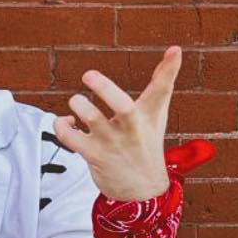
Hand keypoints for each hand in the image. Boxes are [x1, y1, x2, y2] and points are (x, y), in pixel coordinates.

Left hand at [54, 45, 180, 201]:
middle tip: (89, 75)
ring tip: (77, 102)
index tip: (175, 50)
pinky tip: (66, 122)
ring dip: (78, 104)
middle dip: (105, 87)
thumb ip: (162, 82)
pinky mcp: (94, 155)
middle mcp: (131, 127)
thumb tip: (175, 49)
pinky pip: (71, 138)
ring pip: (91, 118)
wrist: (142, 189)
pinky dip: (62, 126)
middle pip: (122, 105)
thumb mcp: (156, 113)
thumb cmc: (146, 143)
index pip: (162, 90)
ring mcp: (112, 142)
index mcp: (147, 115)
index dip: (169, 69)